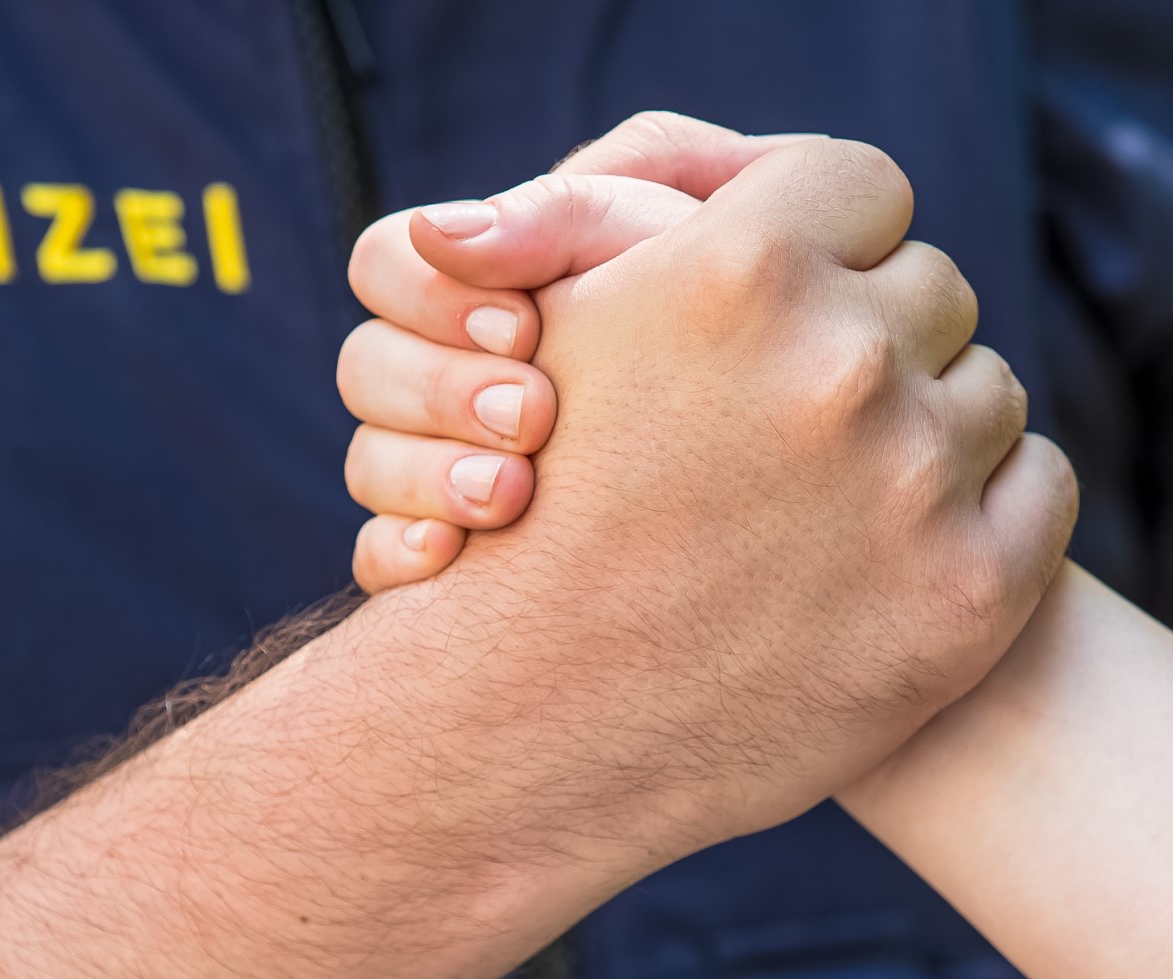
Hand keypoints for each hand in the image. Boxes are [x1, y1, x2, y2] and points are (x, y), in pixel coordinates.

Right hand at [340, 114, 808, 589]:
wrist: (806, 487)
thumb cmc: (751, 324)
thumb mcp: (677, 251)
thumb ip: (574, 216)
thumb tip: (446, 233)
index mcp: (489, 284)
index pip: (389, 261)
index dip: (434, 291)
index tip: (528, 327)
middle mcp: (456, 375)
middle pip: (367, 367)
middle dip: (442, 389)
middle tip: (532, 415)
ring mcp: (451, 471)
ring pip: (368, 466)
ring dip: (426, 473)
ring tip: (509, 494)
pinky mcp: (463, 568)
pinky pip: (381, 561)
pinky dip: (404, 555)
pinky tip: (448, 558)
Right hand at [343, 114, 1078, 847]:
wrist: (531, 728)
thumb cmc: (531, 515)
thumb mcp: (558, 327)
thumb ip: (637, 210)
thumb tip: (718, 163)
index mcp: (740, 269)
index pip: (864, 188)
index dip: (833, 241)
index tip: (799, 299)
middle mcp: (840, 362)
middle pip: (932, 291)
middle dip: (879, 340)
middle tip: (805, 418)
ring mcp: (916, 481)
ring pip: (987, 391)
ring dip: (930, 430)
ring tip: (838, 495)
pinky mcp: (970, 591)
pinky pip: (1043, 485)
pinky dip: (990, 506)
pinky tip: (907, 543)